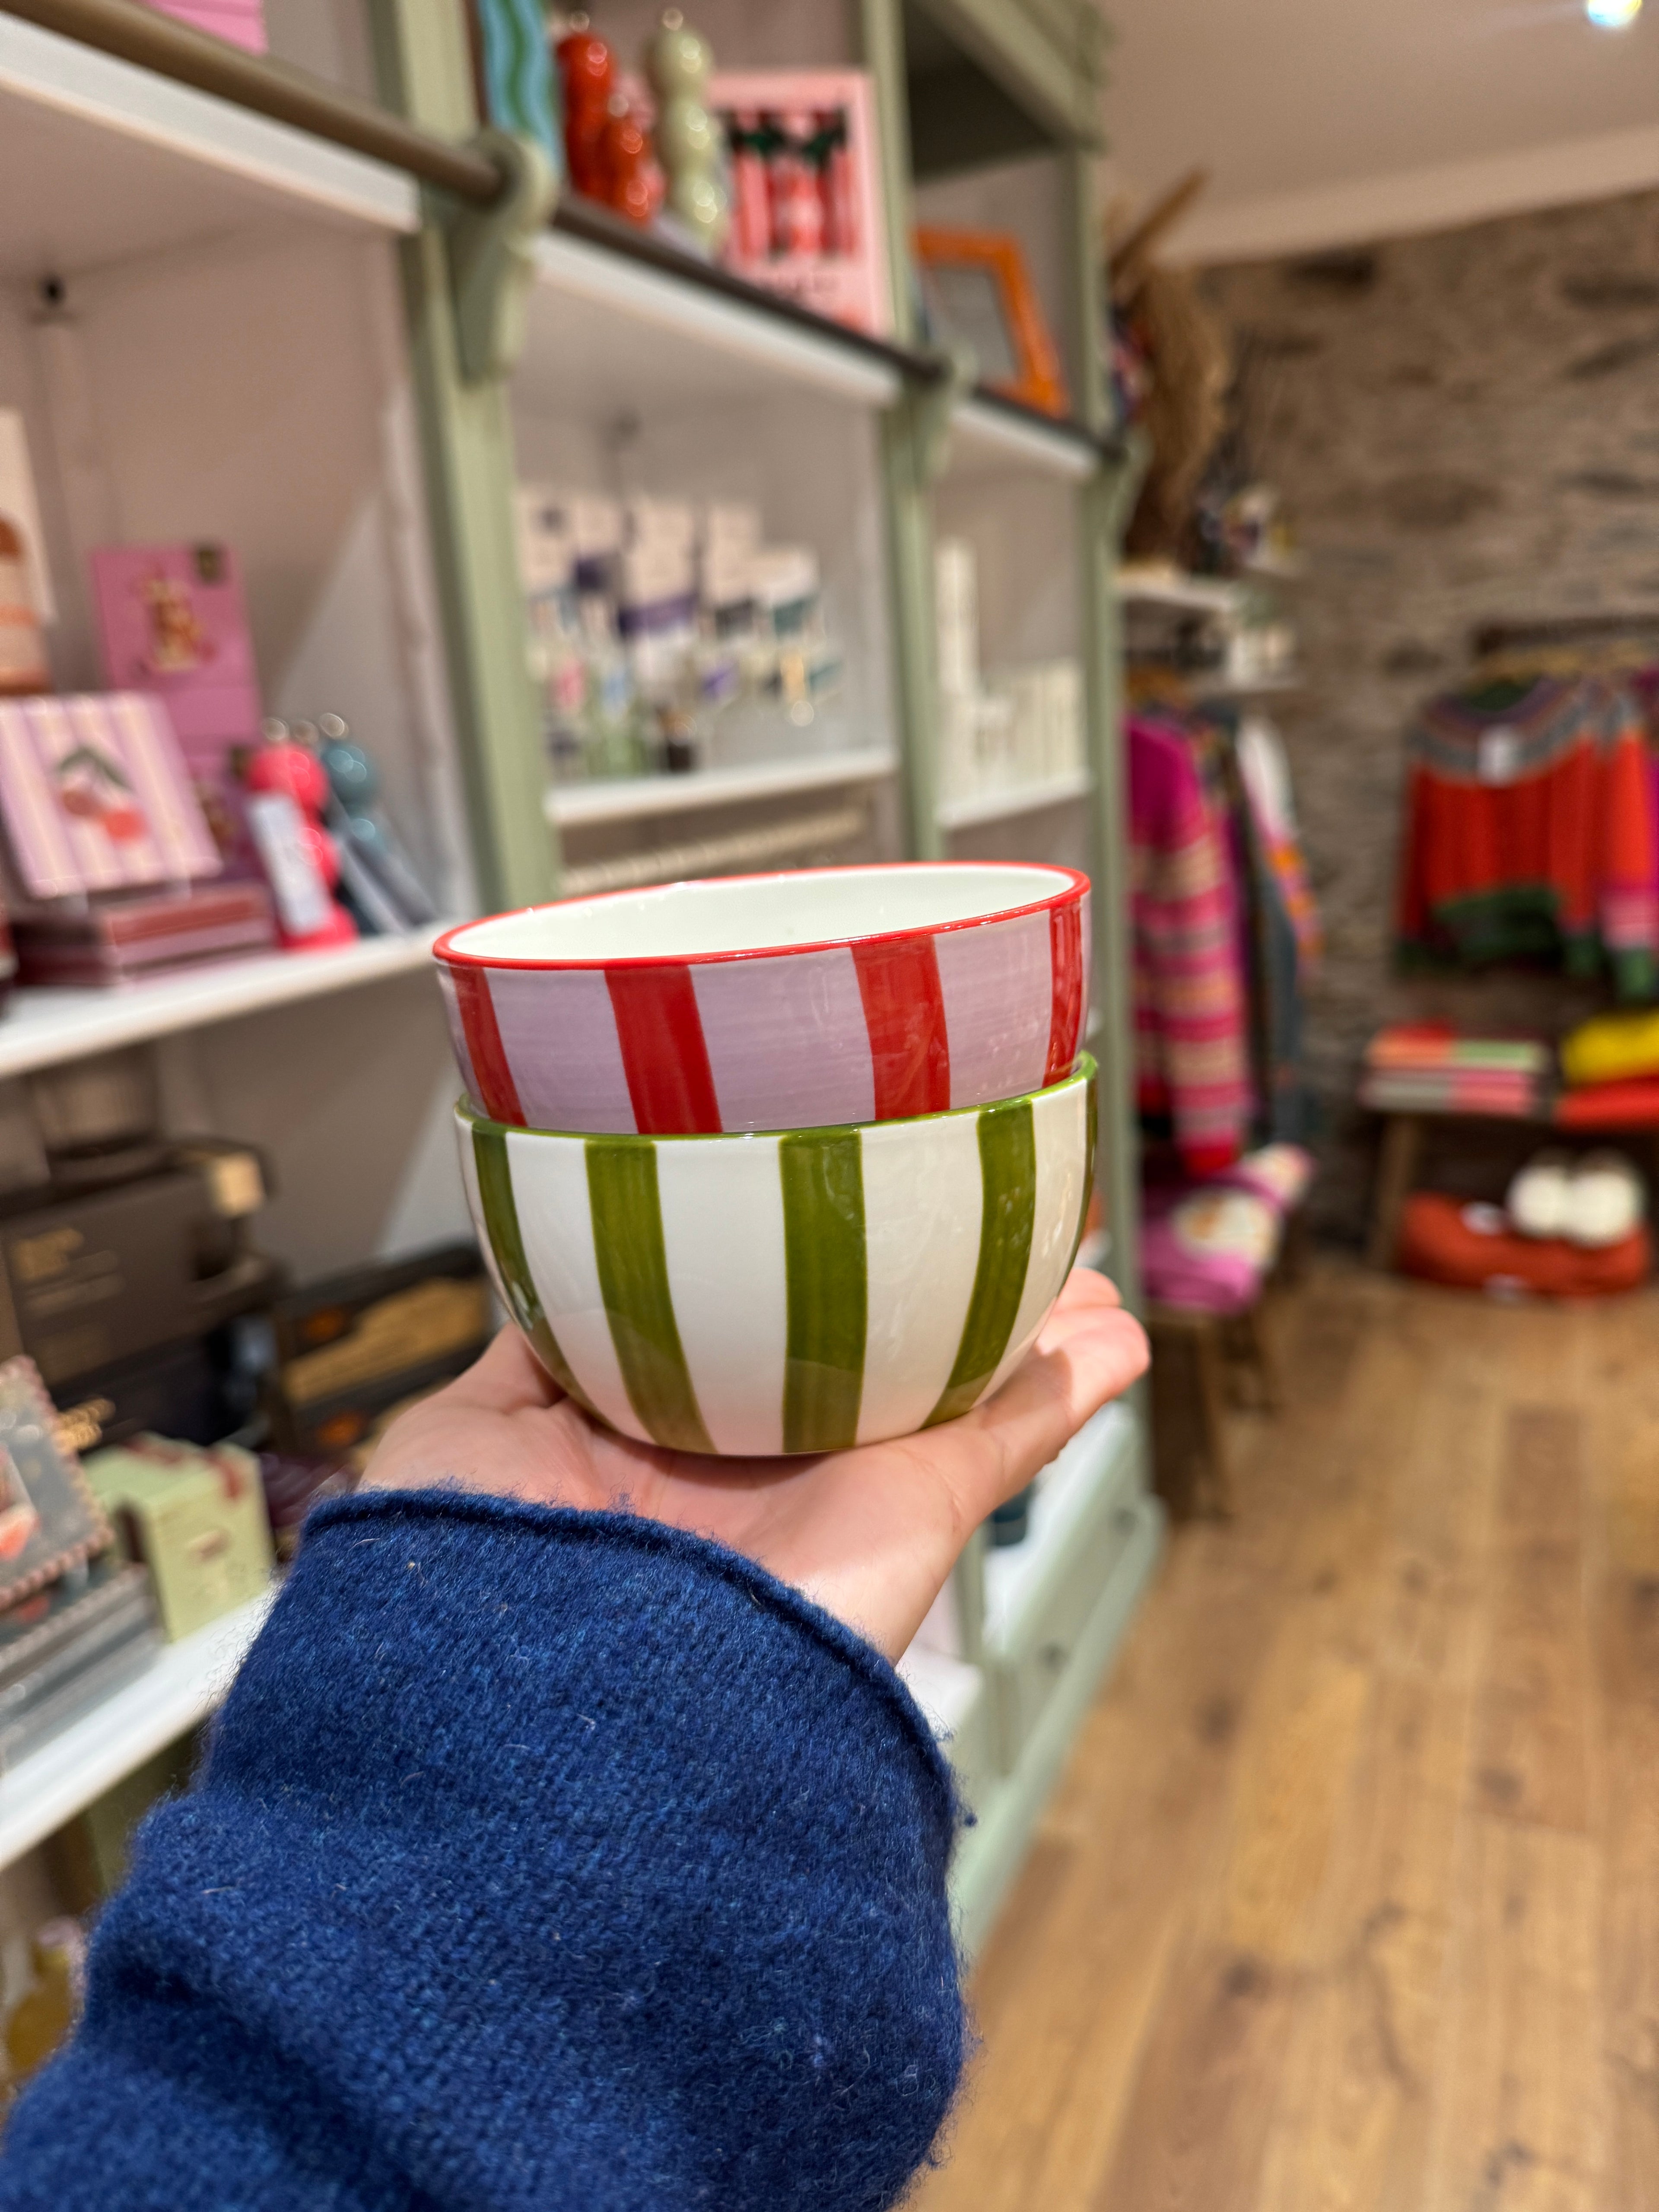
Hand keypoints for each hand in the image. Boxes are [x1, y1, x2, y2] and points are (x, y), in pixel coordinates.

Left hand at [359, 1269, 1147, 1660]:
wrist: (547, 1717)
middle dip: (937, 1300)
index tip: (833, 1209)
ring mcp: (847, 1490)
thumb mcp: (460, 1441)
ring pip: (966, 1387)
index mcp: (658, 1440)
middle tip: (991, 1232)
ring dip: (1032, 1331)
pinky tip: (1117, 1339)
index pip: (753, 1334)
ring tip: (1086, 1273)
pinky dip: (1072, 1389)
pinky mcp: (914, 1515)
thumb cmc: (474, 1583)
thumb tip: (565, 1281)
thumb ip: (528, 1360)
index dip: (799, 1270)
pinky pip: (1012, 1441)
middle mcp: (762, 1464)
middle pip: (880, 1356)